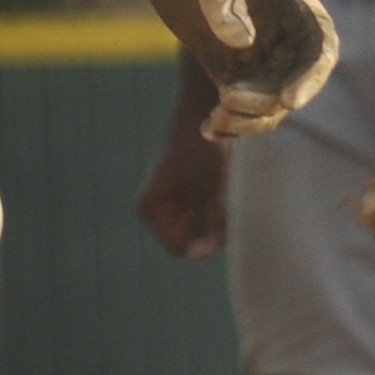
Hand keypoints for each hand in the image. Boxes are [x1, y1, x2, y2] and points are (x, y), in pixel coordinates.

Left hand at [118, 0, 339, 137]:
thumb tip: (241, 40)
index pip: (320, 41)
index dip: (313, 75)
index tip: (288, 100)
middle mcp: (281, 27)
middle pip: (296, 79)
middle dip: (271, 101)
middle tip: (228, 100)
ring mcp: (259, 49)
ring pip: (271, 99)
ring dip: (250, 118)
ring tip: (215, 119)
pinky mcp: (232, 64)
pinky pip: (244, 103)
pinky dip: (231, 122)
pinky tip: (208, 129)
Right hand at [135, 122, 230, 257]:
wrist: (207, 117)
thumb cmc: (201, 152)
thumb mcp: (205, 191)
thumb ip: (202, 225)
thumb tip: (197, 257)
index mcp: (149, 208)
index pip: (179, 247)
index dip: (201, 241)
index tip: (220, 223)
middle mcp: (157, 208)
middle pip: (188, 240)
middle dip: (209, 231)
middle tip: (225, 209)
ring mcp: (172, 203)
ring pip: (198, 231)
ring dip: (215, 222)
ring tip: (225, 201)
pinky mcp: (186, 197)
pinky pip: (202, 219)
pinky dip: (215, 213)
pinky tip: (223, 197)